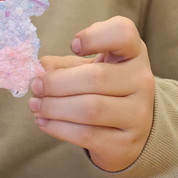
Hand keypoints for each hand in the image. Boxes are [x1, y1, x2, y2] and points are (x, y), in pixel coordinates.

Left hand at [29, 16, 154, 171]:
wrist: (132, 131)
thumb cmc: (106, 90)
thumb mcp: (90, 68)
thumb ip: (64, 65)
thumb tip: (39, 68)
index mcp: (133, 53)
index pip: (123, 33)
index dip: (95, 36)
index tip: (73, 45)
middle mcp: (141, 81)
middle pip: (95, 77)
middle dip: (56, 83)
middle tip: (35, 86)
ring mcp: (138, 114)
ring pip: (90, 109)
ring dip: (54, 107)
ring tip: (35, 105)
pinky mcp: (126, 144)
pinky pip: (87, 135)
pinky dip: (58, 128)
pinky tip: (43, 121)